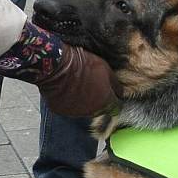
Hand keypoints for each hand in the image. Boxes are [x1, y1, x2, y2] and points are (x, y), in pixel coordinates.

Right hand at [0, 21, 121, 116]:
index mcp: (105, 101)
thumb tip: (121, 92)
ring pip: (84, 110)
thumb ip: (115, 83)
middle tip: (91, 86)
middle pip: (100, 110)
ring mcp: (75, 113)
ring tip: (77, 86)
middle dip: (98, 100)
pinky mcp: (61, 111)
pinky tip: (65, 89)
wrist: (56, 66)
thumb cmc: (82, 64)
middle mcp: (92, 111)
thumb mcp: (105, 68)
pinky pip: (68, 108)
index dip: (114, 99)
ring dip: (83, 101)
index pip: (116, 107)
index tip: (111, 94)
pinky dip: (68, 101)